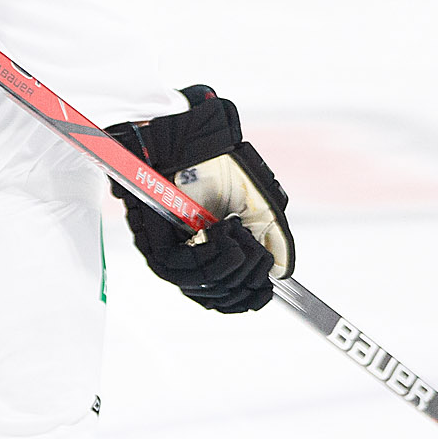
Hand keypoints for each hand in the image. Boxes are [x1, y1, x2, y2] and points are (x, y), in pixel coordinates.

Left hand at [106, 86, 293, 312]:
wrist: (195, 139)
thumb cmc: (220, 165)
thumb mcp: (257, 205)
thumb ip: (269, 238)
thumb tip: (281, 274)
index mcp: (208, 253)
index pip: (224, 296)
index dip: (247, 300)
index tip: (267, 291)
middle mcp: (187, 259)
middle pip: (217, 298)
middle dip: (248, 279)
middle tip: (259, 251)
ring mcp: (170, 255)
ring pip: (204, 288)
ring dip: (234, 265)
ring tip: (241, 232)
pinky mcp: (156, 246)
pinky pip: (189, 271)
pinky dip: (217, 255)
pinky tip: (224, 229)